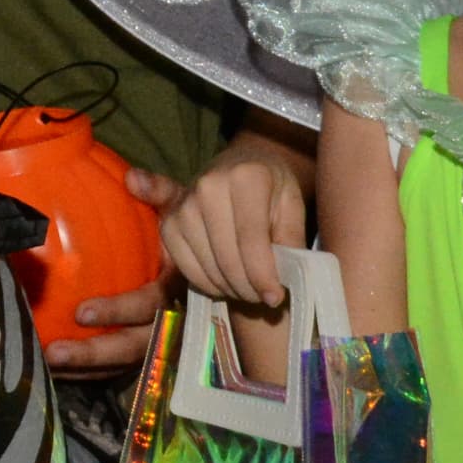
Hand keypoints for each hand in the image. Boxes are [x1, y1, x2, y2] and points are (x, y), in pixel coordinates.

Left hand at [43, 159, 182, 376]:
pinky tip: (62, 371)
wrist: (228, 250)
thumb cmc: (195, 223)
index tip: (81, 312)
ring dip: (89, 367)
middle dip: (95, 354)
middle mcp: (176, 316)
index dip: (119, 311)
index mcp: (181, 283)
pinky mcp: (156, 347)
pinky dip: (95, 371)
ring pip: (128, 362)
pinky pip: (124, 365)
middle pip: (137, 346)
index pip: (150, 304)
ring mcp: (168, 337)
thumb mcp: (185, 204)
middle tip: (54, 352)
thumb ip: (160, 192)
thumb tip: (132, 177)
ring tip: (49, 364)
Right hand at [157, 135, 310, 312]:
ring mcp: (184, 206)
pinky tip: (227, 282)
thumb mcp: (292, 206)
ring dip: (231, 289)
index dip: (263, 276)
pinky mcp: (169, 224)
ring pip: (208, 267)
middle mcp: (209, 187)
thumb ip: (291, 240)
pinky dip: (209, 285)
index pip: (252, 240)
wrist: (241, 164)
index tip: (276, 298)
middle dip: (248, 288)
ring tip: (249, 289)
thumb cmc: (272, 188)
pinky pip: (187, 268)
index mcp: (247, 176)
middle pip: (228, 258)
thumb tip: (285, 280)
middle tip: (264, 297)